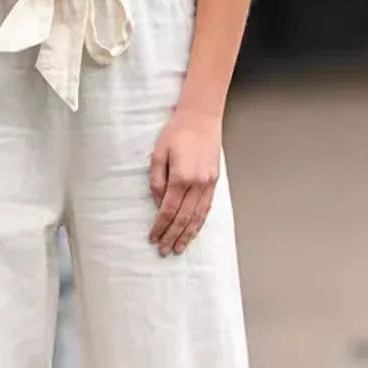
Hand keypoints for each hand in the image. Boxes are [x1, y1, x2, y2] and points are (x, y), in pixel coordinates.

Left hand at [148, 106, 222, 255]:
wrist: (201, 117)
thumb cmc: (177, 132)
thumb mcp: (158, 154)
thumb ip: (156, 180)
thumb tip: (157, 203)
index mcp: (181, 177)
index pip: (168, 210)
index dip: (160, 226)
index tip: (153, 237)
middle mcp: (197, 183)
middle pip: (183, 218)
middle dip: (172, 236)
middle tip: (164, 250)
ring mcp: (208, 184)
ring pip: (198, 217)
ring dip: (188, 235)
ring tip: (179, 248)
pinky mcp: (214, 181)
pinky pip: (207, 208)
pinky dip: (200, 223)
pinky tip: (194, 232)